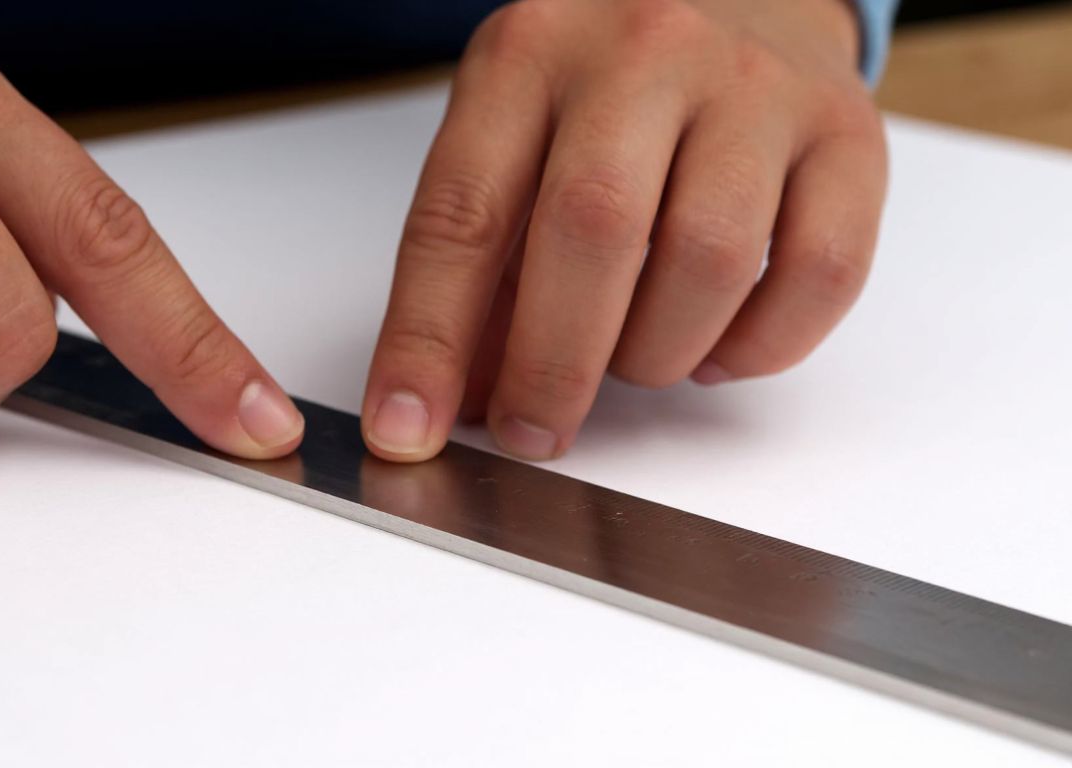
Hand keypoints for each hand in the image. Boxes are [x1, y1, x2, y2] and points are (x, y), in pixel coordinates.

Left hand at [363, 0, 885, 460]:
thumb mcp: (512, 136)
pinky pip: (821, 274)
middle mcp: (644, 51)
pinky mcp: (847, 132)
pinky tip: (715, 347)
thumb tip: (449, 402)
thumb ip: (481, 265)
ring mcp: (756, 86)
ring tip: (635, 360)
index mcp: (528, 53)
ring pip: (708, 260)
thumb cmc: (606, 83)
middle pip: (593, 232)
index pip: (462, 213)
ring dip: (657, 355)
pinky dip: (759, 347)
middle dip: (552, 368)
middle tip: (534, 433)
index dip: (429, 338)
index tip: (409, 430)